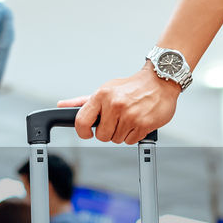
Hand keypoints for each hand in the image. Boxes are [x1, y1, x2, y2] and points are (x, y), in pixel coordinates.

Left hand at [59, 66, 180, 143]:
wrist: (159, 81)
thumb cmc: (130, 87)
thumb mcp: (104, 90)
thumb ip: (82, 101)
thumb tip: (62, 105)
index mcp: (101, 96)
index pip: (82, 121)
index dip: (83, 132)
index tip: (87, 133)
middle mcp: (115, 105)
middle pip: (102, 136)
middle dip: (108, 132)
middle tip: (116, 121)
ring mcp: (130, 115)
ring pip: (116, 139)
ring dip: (122, 133)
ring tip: (128, 118)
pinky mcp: (143, 124)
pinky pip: (131, 141)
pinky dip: (134, 135)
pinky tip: (138, 121)